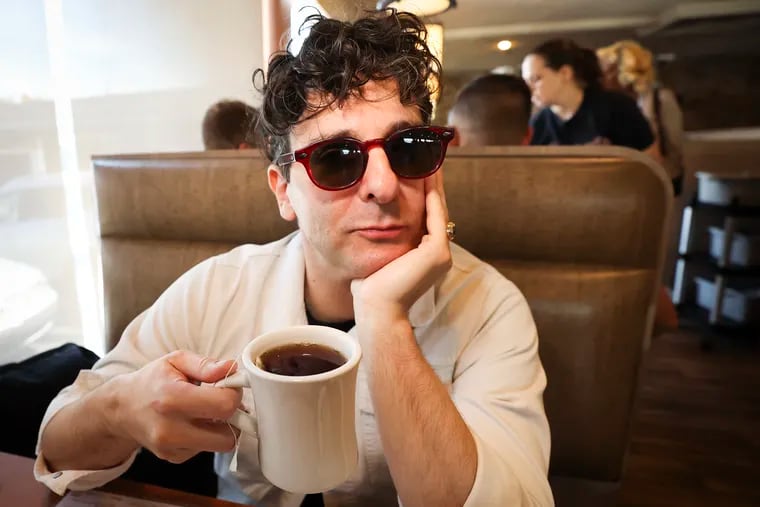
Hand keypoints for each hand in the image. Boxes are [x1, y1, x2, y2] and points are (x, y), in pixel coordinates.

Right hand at [108, 351, 241, 463]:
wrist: (123, 408)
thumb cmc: (152, 380)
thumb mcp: (176, 361)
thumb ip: (206, 364)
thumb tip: (231, 367)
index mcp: (172, 398)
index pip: (224, 405)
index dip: (234, 394)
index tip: (229, 386)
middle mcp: (170, 429)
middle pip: (227, 435)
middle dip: (233, 416)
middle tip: (222, 401)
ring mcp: (171, 447)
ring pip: (220, 445)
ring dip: (222, 428)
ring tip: (207, 410)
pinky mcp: (173, 458)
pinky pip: (206, 450)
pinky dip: (207, 436)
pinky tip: (194, 422)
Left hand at [351, 170, 451, 324]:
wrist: (376, 308)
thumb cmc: (371, 286)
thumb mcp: (379, 255)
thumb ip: (383, 237)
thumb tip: (370, 217)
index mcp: (428, 254)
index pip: (427, 216)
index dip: (424, 193)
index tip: (416, 171)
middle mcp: (439, 252)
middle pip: (435, 209)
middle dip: (431, 184)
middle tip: (424, 159)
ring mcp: (441, 252)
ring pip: (438, 209)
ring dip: (434, 183)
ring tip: (427, 162)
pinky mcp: (436, 252)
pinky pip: (435, 215)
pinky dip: (432, 194)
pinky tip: (425, 176)